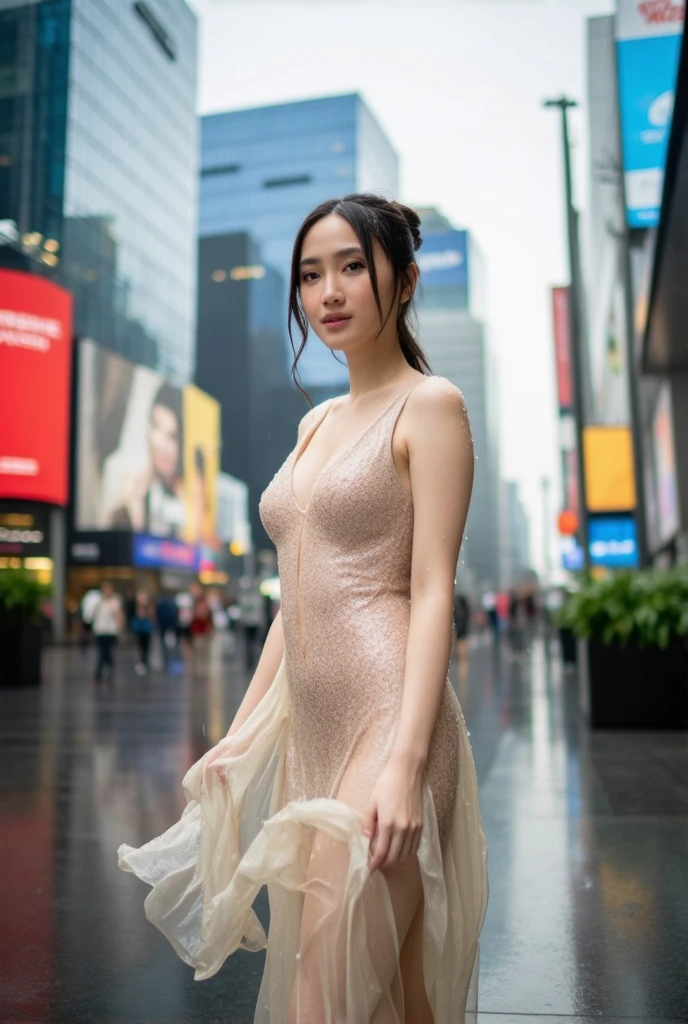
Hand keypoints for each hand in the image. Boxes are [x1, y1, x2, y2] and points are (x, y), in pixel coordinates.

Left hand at [362, 757, 423, 872]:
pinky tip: (399, 851)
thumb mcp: (372, 803)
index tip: (369, 870)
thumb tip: (366, 840)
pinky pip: (414, 846)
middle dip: (384, 864)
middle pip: (394, 857)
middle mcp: (403, 828)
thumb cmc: (386, 784)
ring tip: (386, 859)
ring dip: (395, 860)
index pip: (382, 852)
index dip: (375, 864)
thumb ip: (368, 823)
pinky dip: (406, 853)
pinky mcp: (421, 824)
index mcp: (388, 823)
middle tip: (376, 865)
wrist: (406, 772)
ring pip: (406, 854)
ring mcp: (414, 827)